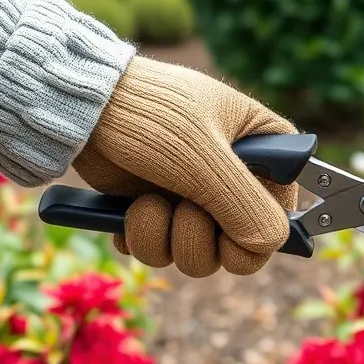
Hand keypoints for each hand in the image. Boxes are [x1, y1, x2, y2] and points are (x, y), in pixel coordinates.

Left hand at [73, 56, 297, 277]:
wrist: (79, 109)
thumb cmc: (151, 115)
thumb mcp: (206, 160)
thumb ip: (247, 208)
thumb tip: (269, 245)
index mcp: (266, 150)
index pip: (284, 215)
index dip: (258, 234)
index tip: (230, 231)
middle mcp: (236, 177)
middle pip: (239, 246)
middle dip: (199, 237)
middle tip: (181, 209)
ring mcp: (195, 196)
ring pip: (197, 255)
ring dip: (164, 237)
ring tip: (145, 203)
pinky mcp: (158, 209)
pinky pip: (162, 251)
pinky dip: (142, 238)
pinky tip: (128, 213)